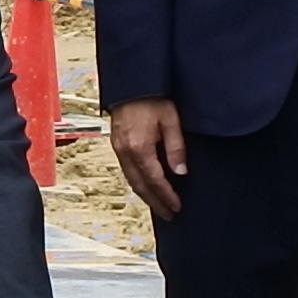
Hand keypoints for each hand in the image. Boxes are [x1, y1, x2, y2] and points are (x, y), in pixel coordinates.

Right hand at [108, 99, 188, 219]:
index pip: (155, 180)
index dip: (167, 196)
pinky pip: (126, 170)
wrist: (131, 82)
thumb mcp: (170, 120)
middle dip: (155, 203)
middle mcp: (125, 151)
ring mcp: (118, 148)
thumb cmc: (152, 97)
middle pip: (140, 186)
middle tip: (169, 215)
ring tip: (159, 205)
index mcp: (139, 147)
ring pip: (131, 180)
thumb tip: (181, 173)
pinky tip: (146, 186)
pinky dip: (137, 183)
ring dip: (145, 196)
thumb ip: (176, 148)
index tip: (177, 207)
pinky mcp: (116, 144)